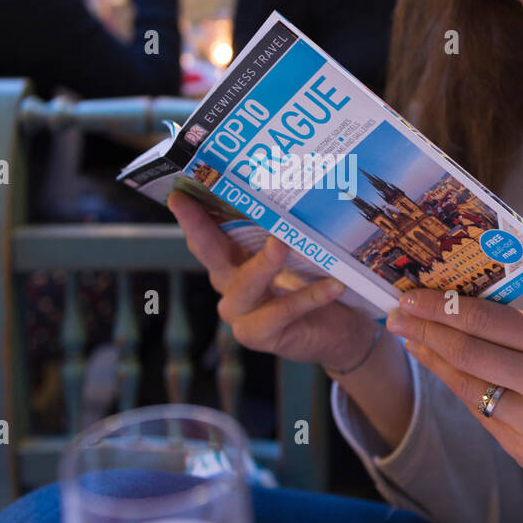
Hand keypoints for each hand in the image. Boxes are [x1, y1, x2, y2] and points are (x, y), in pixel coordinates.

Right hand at [165, 190, 373, 368]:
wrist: (344, 329)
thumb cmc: (319, 281)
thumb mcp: (303, 249)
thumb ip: (291, 226)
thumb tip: (298, 186)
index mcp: (233, 258)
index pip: (208, 231)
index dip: (192, 213)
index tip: (178, 192)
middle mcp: (230, 283)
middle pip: (209, 252)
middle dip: (198, 226)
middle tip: (189, 202)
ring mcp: (239, 312)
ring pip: (244, 284)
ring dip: (263, 264)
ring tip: (281, 244)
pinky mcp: (257, 335)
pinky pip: (281, 312)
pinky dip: (308, 297)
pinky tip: (333, 285)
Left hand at [385, 290, 522, 506]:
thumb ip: (517, 329)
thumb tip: (455, 305)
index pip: (488, 319)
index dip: (443, 307)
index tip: (412, 295)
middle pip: (468, 352)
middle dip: (426, 329)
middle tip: (397, 315)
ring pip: (466, 384)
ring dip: (431, 358)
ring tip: (410, 338)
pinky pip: (478, 411)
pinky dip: (454, 386)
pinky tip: (437, 368)